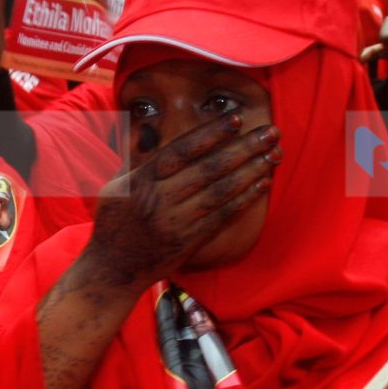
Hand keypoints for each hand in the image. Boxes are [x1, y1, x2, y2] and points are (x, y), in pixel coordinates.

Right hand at [82, 112, 280, 289]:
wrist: (113, 269)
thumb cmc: (114, 223)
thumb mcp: (116, 186)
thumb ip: (136, 159)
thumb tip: (149, 129)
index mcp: (142, 180)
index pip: (182, 150)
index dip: (211, 133)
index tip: (236, 119)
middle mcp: (159, 199)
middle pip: (209, 168)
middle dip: (243, 148)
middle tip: (270, 133)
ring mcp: (176, 222)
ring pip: (220, 191)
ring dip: (251, 171)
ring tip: (273, 154)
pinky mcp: (189, 241)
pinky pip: (222, 216)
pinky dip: (244, 199)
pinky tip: (262, 183)